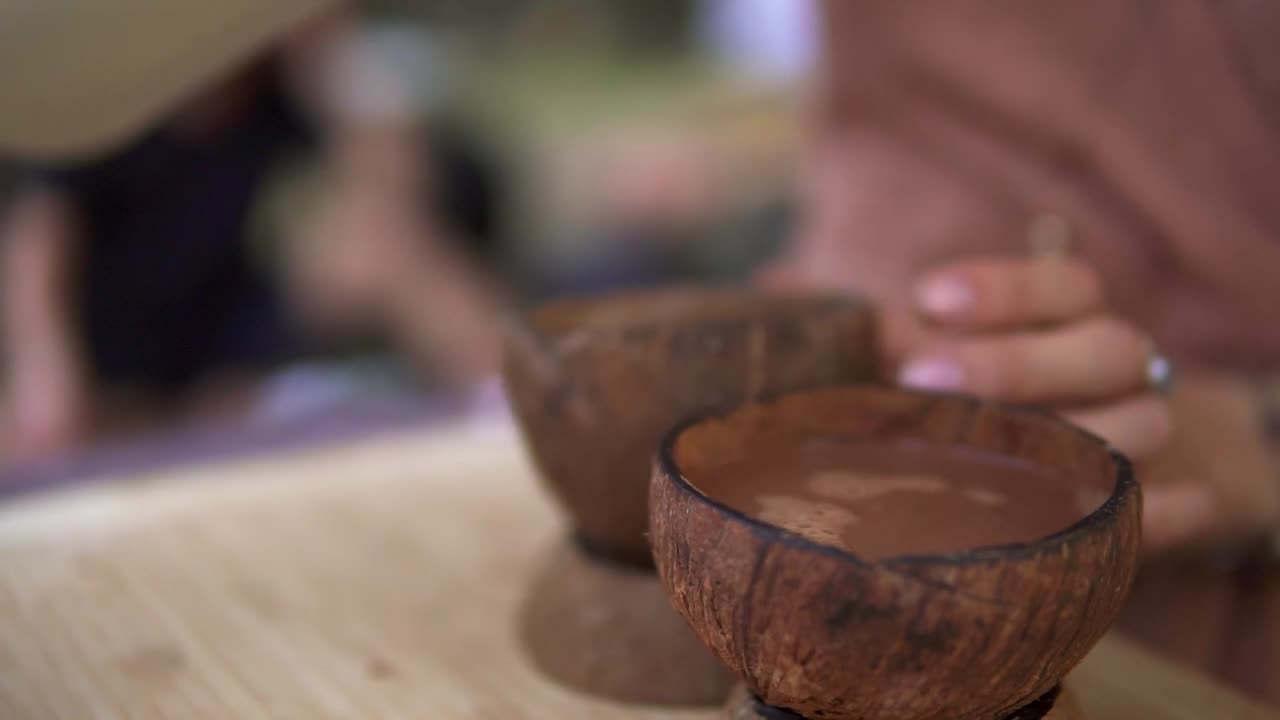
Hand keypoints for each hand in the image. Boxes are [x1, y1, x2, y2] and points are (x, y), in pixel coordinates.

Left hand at [889, 256, 1274, 553]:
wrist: (1032, 455)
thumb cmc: (946, 393)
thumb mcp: (925, 354)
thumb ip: (900, 341)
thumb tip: (844, 330)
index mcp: (1070, 319)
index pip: (1067, 286)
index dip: (1006, 289)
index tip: (927, 299)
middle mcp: (1114, 370)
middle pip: (1111, 350)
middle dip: (1018, 365)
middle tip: (921, 379)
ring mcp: (1138, 436)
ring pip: (1149, 424)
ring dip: (1074, 439)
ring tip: (980, 461)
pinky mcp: (1138, 508)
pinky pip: (1165, 513)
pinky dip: (1161, 516)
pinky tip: (1125, 516)